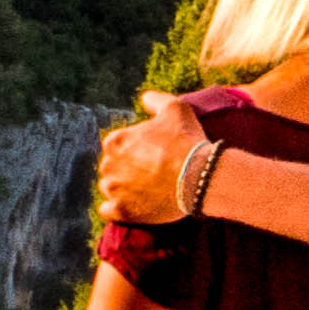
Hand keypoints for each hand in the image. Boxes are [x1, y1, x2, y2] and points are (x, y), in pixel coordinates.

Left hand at [92, 90, 193, 226]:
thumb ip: (156, 100)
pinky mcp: (123, 212)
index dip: (135, 149)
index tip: (152, 153)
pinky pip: (108, 211)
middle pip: (113, 167)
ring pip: (111, 188)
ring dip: (123, 188)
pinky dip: (116, 209)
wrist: (200, 176)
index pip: (117, 145)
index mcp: (114, 142)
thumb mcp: (175, 108)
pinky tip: (130, 205)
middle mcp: (108, 166)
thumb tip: (145, 97)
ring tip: (147, 188)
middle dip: (128, 168)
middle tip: (152, 171)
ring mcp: (114, 190)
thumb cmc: (187, 140)